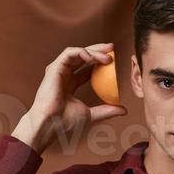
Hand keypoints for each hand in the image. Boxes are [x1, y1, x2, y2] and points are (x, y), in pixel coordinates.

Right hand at [12, 42, 126, 152]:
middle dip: (97, 50)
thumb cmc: (65, 122)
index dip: (99, 63)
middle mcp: (63, 76)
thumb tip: (123, 110)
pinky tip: (93, 57)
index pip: (86, 69)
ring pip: (77, 53)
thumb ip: (106, 111)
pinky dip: (82, 53)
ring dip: (93, 51)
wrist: (50, 125)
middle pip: (82, 57)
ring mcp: (58, 71)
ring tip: (107, 56)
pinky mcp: (54, 68)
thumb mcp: (91, 115)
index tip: (113, 61)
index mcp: (69, 85)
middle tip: (112, 49)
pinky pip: (69, 53)